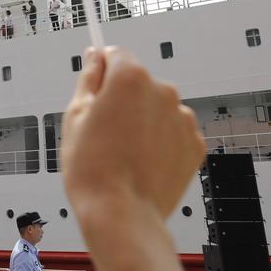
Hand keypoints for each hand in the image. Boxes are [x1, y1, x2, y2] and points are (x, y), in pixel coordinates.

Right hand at [60, 46, 204, 221]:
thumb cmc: (94, 170)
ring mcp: (182, 118)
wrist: (121, 215)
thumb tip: (94, 58)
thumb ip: (89, 79)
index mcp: (130, 78)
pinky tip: (142, 160)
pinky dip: (161, 141)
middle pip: (139, 82)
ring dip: (144, 119)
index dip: (102, 70)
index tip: (96, 86)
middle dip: (123, 98)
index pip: (117, 54)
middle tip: (104, 129)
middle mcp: (162, 91)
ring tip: (124, 151)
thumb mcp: (75, 116)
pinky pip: (174, 131)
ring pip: (157, 107)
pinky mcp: (195, 144)